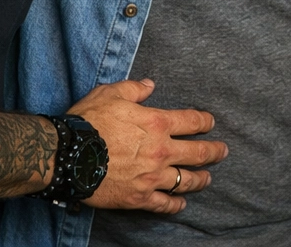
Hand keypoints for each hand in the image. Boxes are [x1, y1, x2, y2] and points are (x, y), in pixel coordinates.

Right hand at [68, 79, 226, 214]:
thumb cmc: (89, 122)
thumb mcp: (111, 94)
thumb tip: (149, 85)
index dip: (205, 122)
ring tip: (207, 178)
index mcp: (157, 123)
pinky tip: (181, 204)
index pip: (192, 122)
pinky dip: (174, 205)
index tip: (211, 123)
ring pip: (185, 180)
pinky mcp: (138, 197)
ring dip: (200, 179)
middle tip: (223, 152)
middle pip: (197, 153)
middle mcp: (161, 151)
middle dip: (214, 152)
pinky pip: (163, 204)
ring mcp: (151, 177)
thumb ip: (134, 89)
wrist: (68, 156)